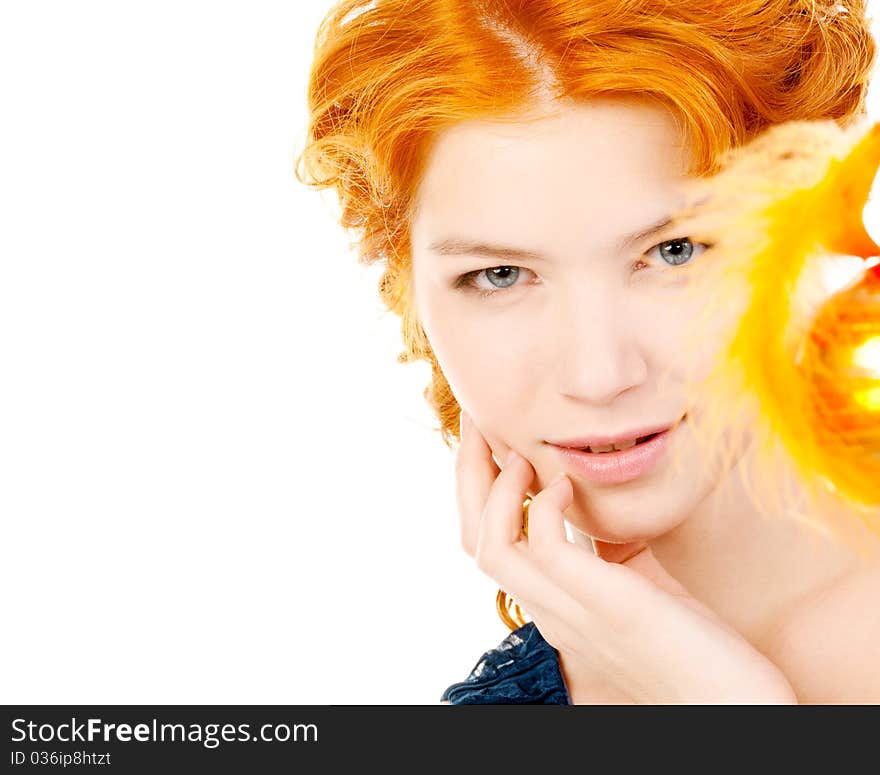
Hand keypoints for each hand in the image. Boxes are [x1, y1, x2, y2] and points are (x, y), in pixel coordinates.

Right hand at [455, 410, 797, 703]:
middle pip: (473, 539)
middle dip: (467, 475)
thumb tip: (592, 508)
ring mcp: (574, 613)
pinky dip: (543, 508)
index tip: (491, 443)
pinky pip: (545, 548)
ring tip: (518, 455)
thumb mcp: (641, 587)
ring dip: (494, 489)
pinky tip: (564, 488)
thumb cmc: (698, 651)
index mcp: (555, 606)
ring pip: (490, 546)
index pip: (487, 545)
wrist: (734, 709)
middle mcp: (551, 612)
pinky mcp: (609, 608)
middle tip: (477, 425)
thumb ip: (608, 554)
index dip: (477, 491)